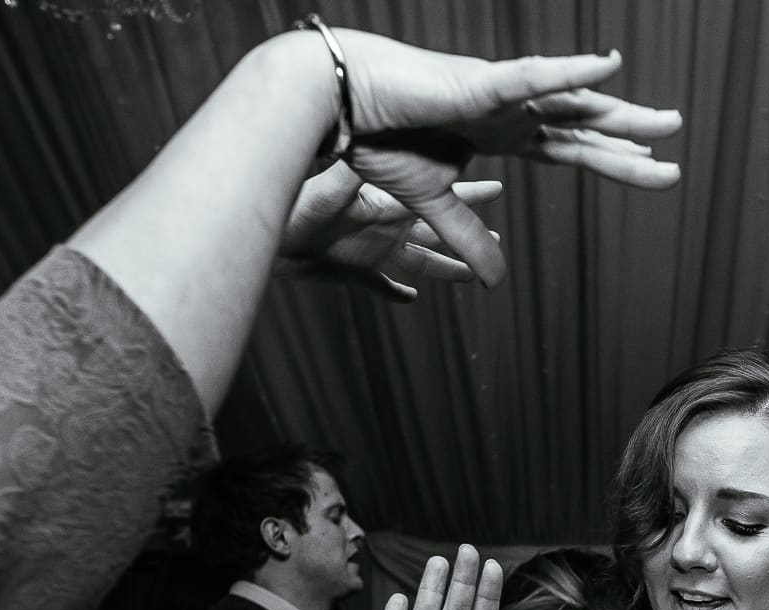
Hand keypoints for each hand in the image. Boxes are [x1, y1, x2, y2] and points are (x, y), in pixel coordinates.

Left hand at [278, 165, 499, 301]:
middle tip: (500, 236)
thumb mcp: (328, 191)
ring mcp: (372, 252)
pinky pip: (382, 285)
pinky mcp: (354, 273)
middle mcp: (387, 228)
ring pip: (421, 261)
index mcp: (390, 206)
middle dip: (470, 233)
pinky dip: (396, 292)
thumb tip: (374, 151)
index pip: (439, 198)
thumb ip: (352, 173)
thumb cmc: (295, 212)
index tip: (498, 188)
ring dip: (445, 268)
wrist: (269, 239)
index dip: (469, 195)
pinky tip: (410, 298)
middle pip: (439, 231)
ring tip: (470, 275)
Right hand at [329, 32, 681, 284]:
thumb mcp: (432, 201)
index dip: (611, 161)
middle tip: (676, 137)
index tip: (652, 169)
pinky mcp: (479, 83)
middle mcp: (510, 110)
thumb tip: (496, 281)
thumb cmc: (377, 138)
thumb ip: (466, 238)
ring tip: (664, 121)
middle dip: (630, 134)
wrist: (337, 106)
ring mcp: (499, 93)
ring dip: (618, 111)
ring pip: (572, 101)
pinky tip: (606, 66)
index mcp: (501, 133)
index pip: (569, 150)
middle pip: (582, 124)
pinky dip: (569, 74)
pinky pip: (532, 78)